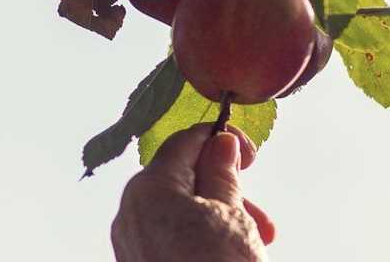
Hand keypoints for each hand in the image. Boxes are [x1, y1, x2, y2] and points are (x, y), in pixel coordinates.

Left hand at [112, 125, 277, 261]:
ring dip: (219, 217)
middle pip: (181, 178)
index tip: (250, 154)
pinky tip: (229, 255)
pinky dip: (200, 238)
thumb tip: (221, 144)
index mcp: (150, 187)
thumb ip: (223, 173)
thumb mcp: (232, 215)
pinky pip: (170, 237)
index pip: (185, 141)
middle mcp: (130, 212)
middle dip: (226, 190)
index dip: (221, 140)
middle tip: (259, 214)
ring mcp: (131, 243)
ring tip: (254, 242)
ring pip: (178, 210)